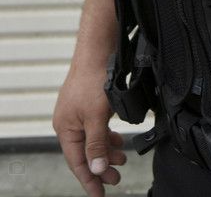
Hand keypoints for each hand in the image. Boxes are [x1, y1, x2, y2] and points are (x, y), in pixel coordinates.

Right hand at [53, 63, 127, 195]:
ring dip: (108, 151)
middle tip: (117, 179)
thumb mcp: (96, 117)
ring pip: (93, 140)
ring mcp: (79, 112)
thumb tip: (97, 169)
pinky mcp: (89, 103)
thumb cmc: (93, 80)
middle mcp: (69, 122)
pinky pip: (97, 127)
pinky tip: (118, 139)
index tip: (99, 195)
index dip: (89, 180)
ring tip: (122, 159)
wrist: (98, 50)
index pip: (77, 162)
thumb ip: (96, 145)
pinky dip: (108, 136)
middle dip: (102, 167)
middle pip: (86, 153)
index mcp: (65, 128)